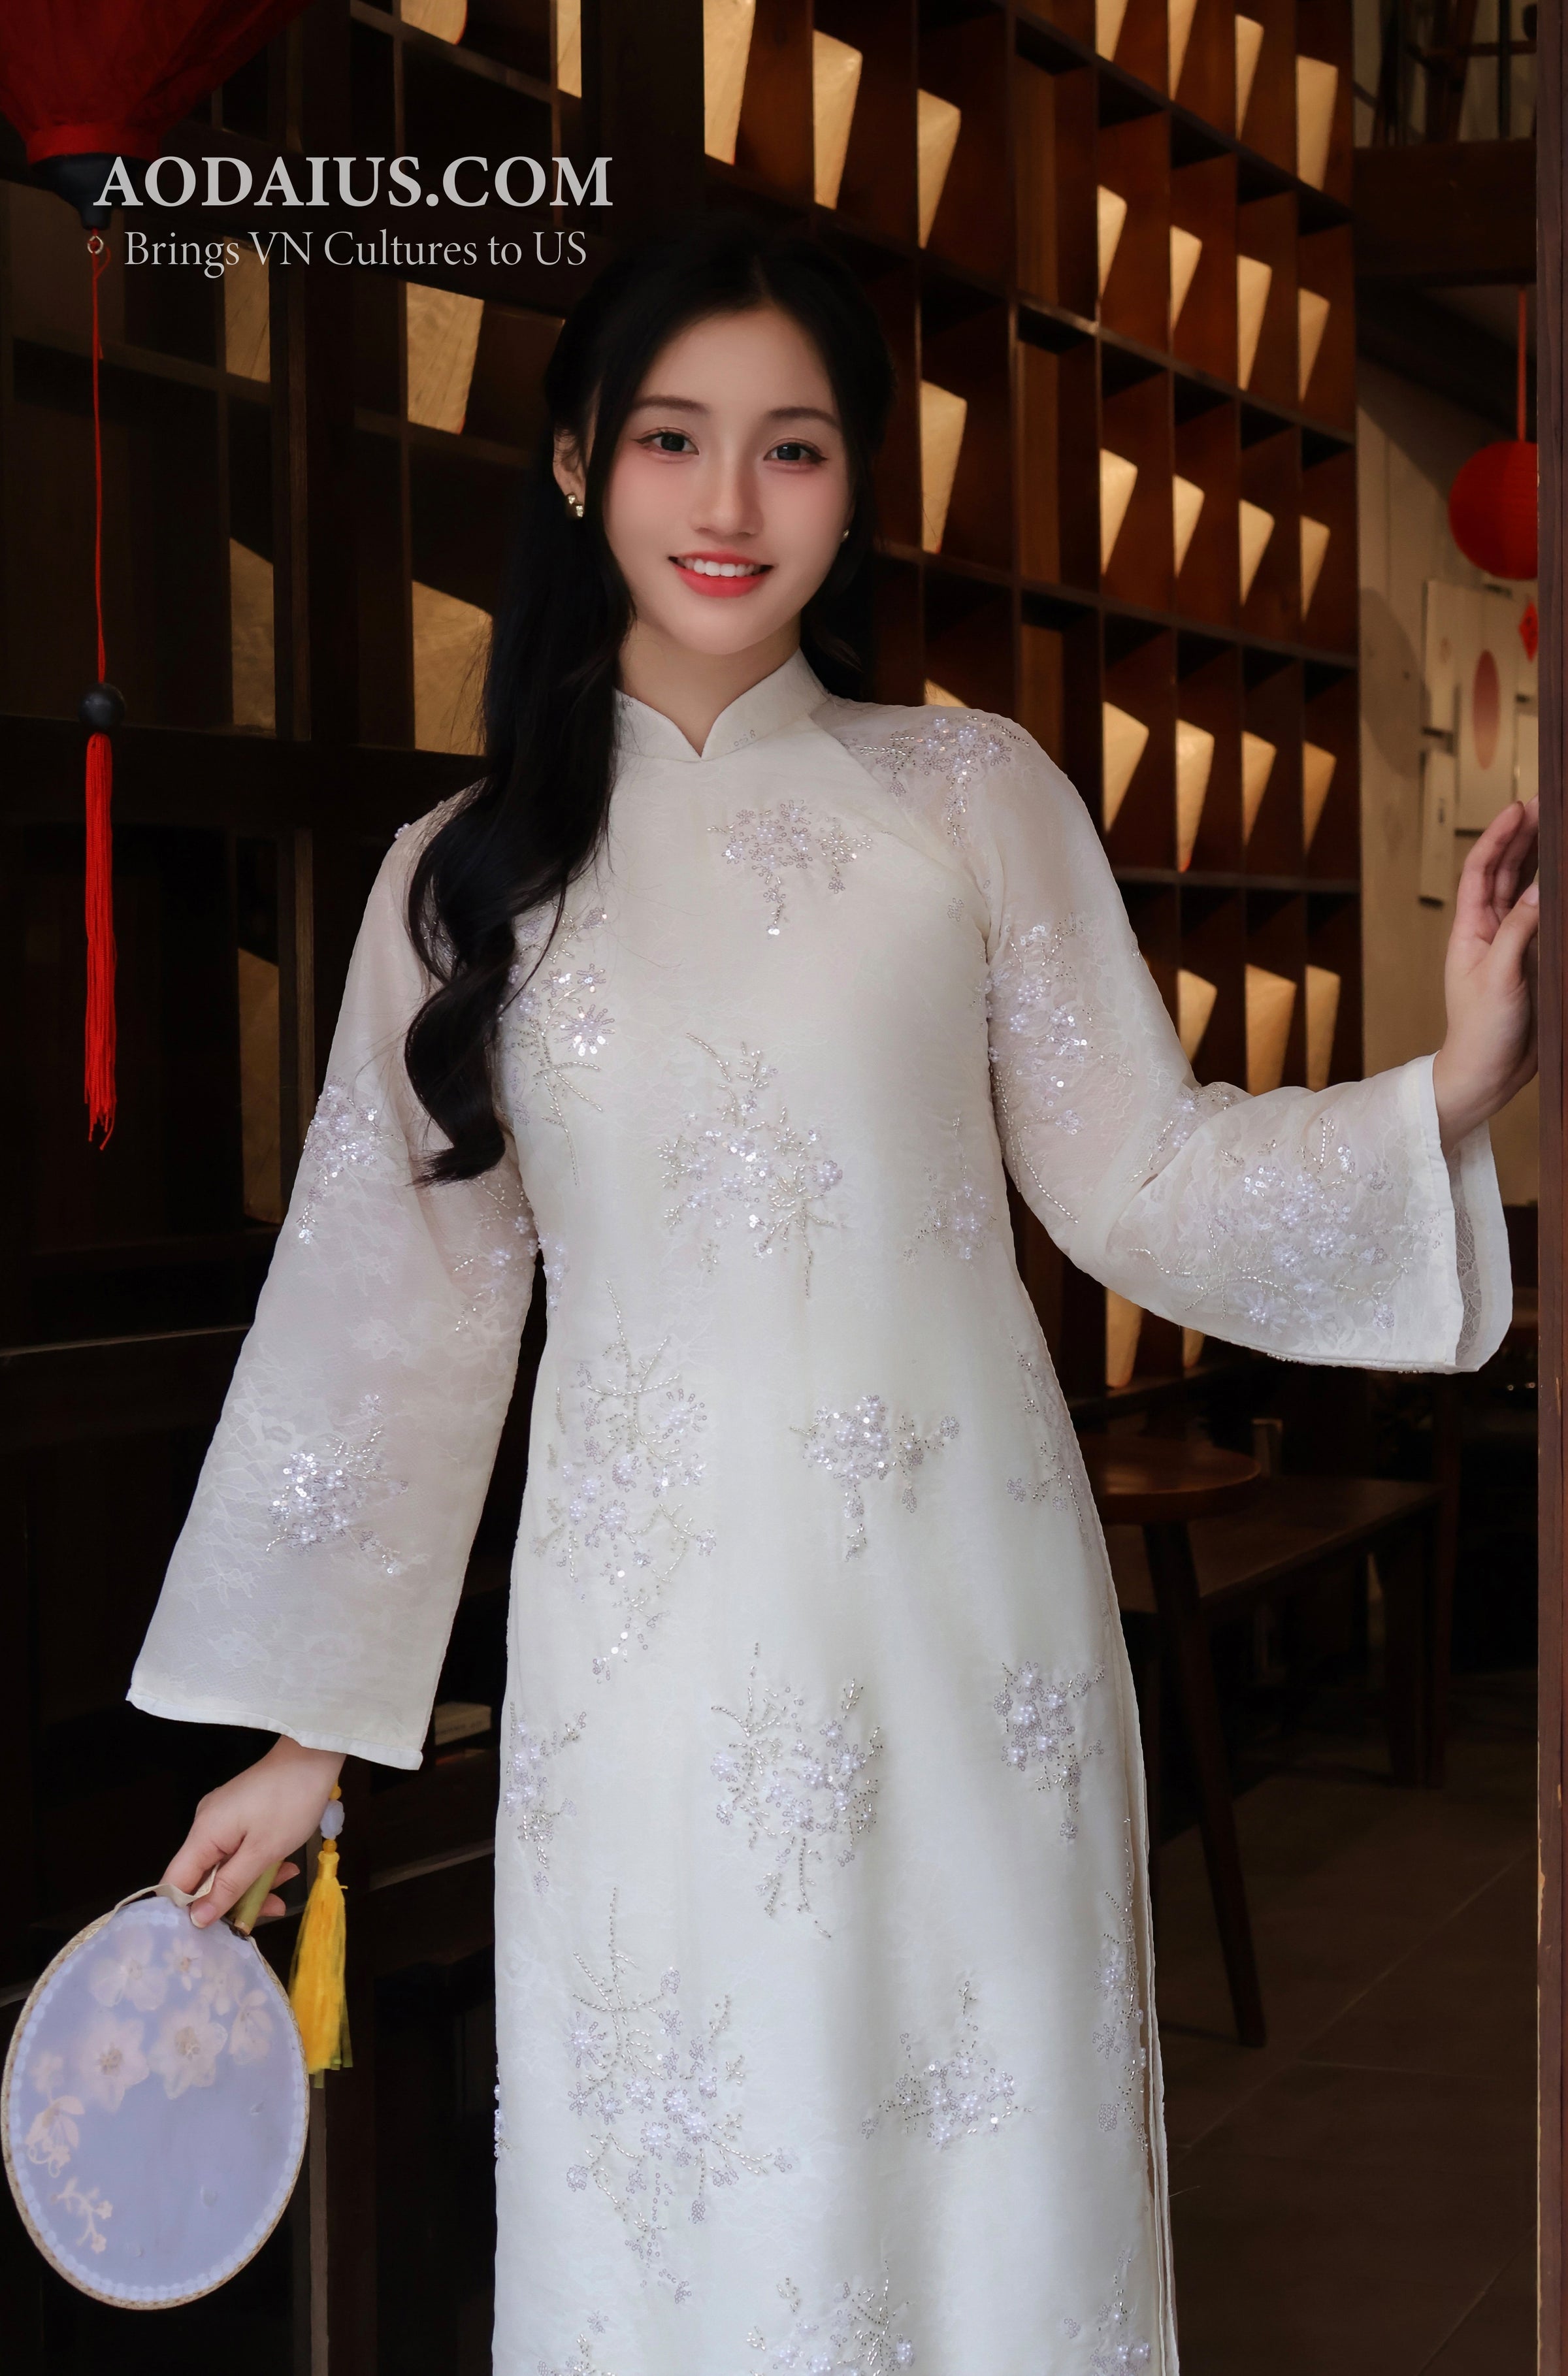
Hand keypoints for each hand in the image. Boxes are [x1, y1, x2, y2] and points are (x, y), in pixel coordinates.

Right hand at [161, 1736, 344, 1927]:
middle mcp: (206, 1826)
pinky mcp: (241, 1815)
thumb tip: (196, 1920)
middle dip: (232, 1899)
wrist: (315, 1756)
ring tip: (283, 1889)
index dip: (186, 1911)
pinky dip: (259, 1863)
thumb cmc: (290, 1803)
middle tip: (264, 1912)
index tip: (208, 1933)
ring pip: (227, 1866)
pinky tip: (285, 1869)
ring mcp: (223, 1819)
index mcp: (203, 1834)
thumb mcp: (263, 1853)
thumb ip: (229, 1887)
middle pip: (204, 1877)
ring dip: (253, 1883)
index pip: (176, 1882)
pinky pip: (240, 1849)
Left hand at [1432, 796, 1539, 1151]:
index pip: (1482, 871)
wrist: (1486, 1075)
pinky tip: (1565, 882)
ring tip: (1559, 831)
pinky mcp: (1533, 963)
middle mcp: (1490, 931)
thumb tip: (1541, 886)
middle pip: (1506, 874)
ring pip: (1526, 893)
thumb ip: (1520, 929)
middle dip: (1524, 839)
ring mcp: (1512, 946)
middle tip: (1547, 806)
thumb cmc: (1481, 1031)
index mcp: (1471, 929)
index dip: (1499, 837)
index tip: (1520, 808)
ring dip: (1540, 862)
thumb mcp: (1500, 976)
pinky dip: (1555, 898)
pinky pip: (1546, 920)